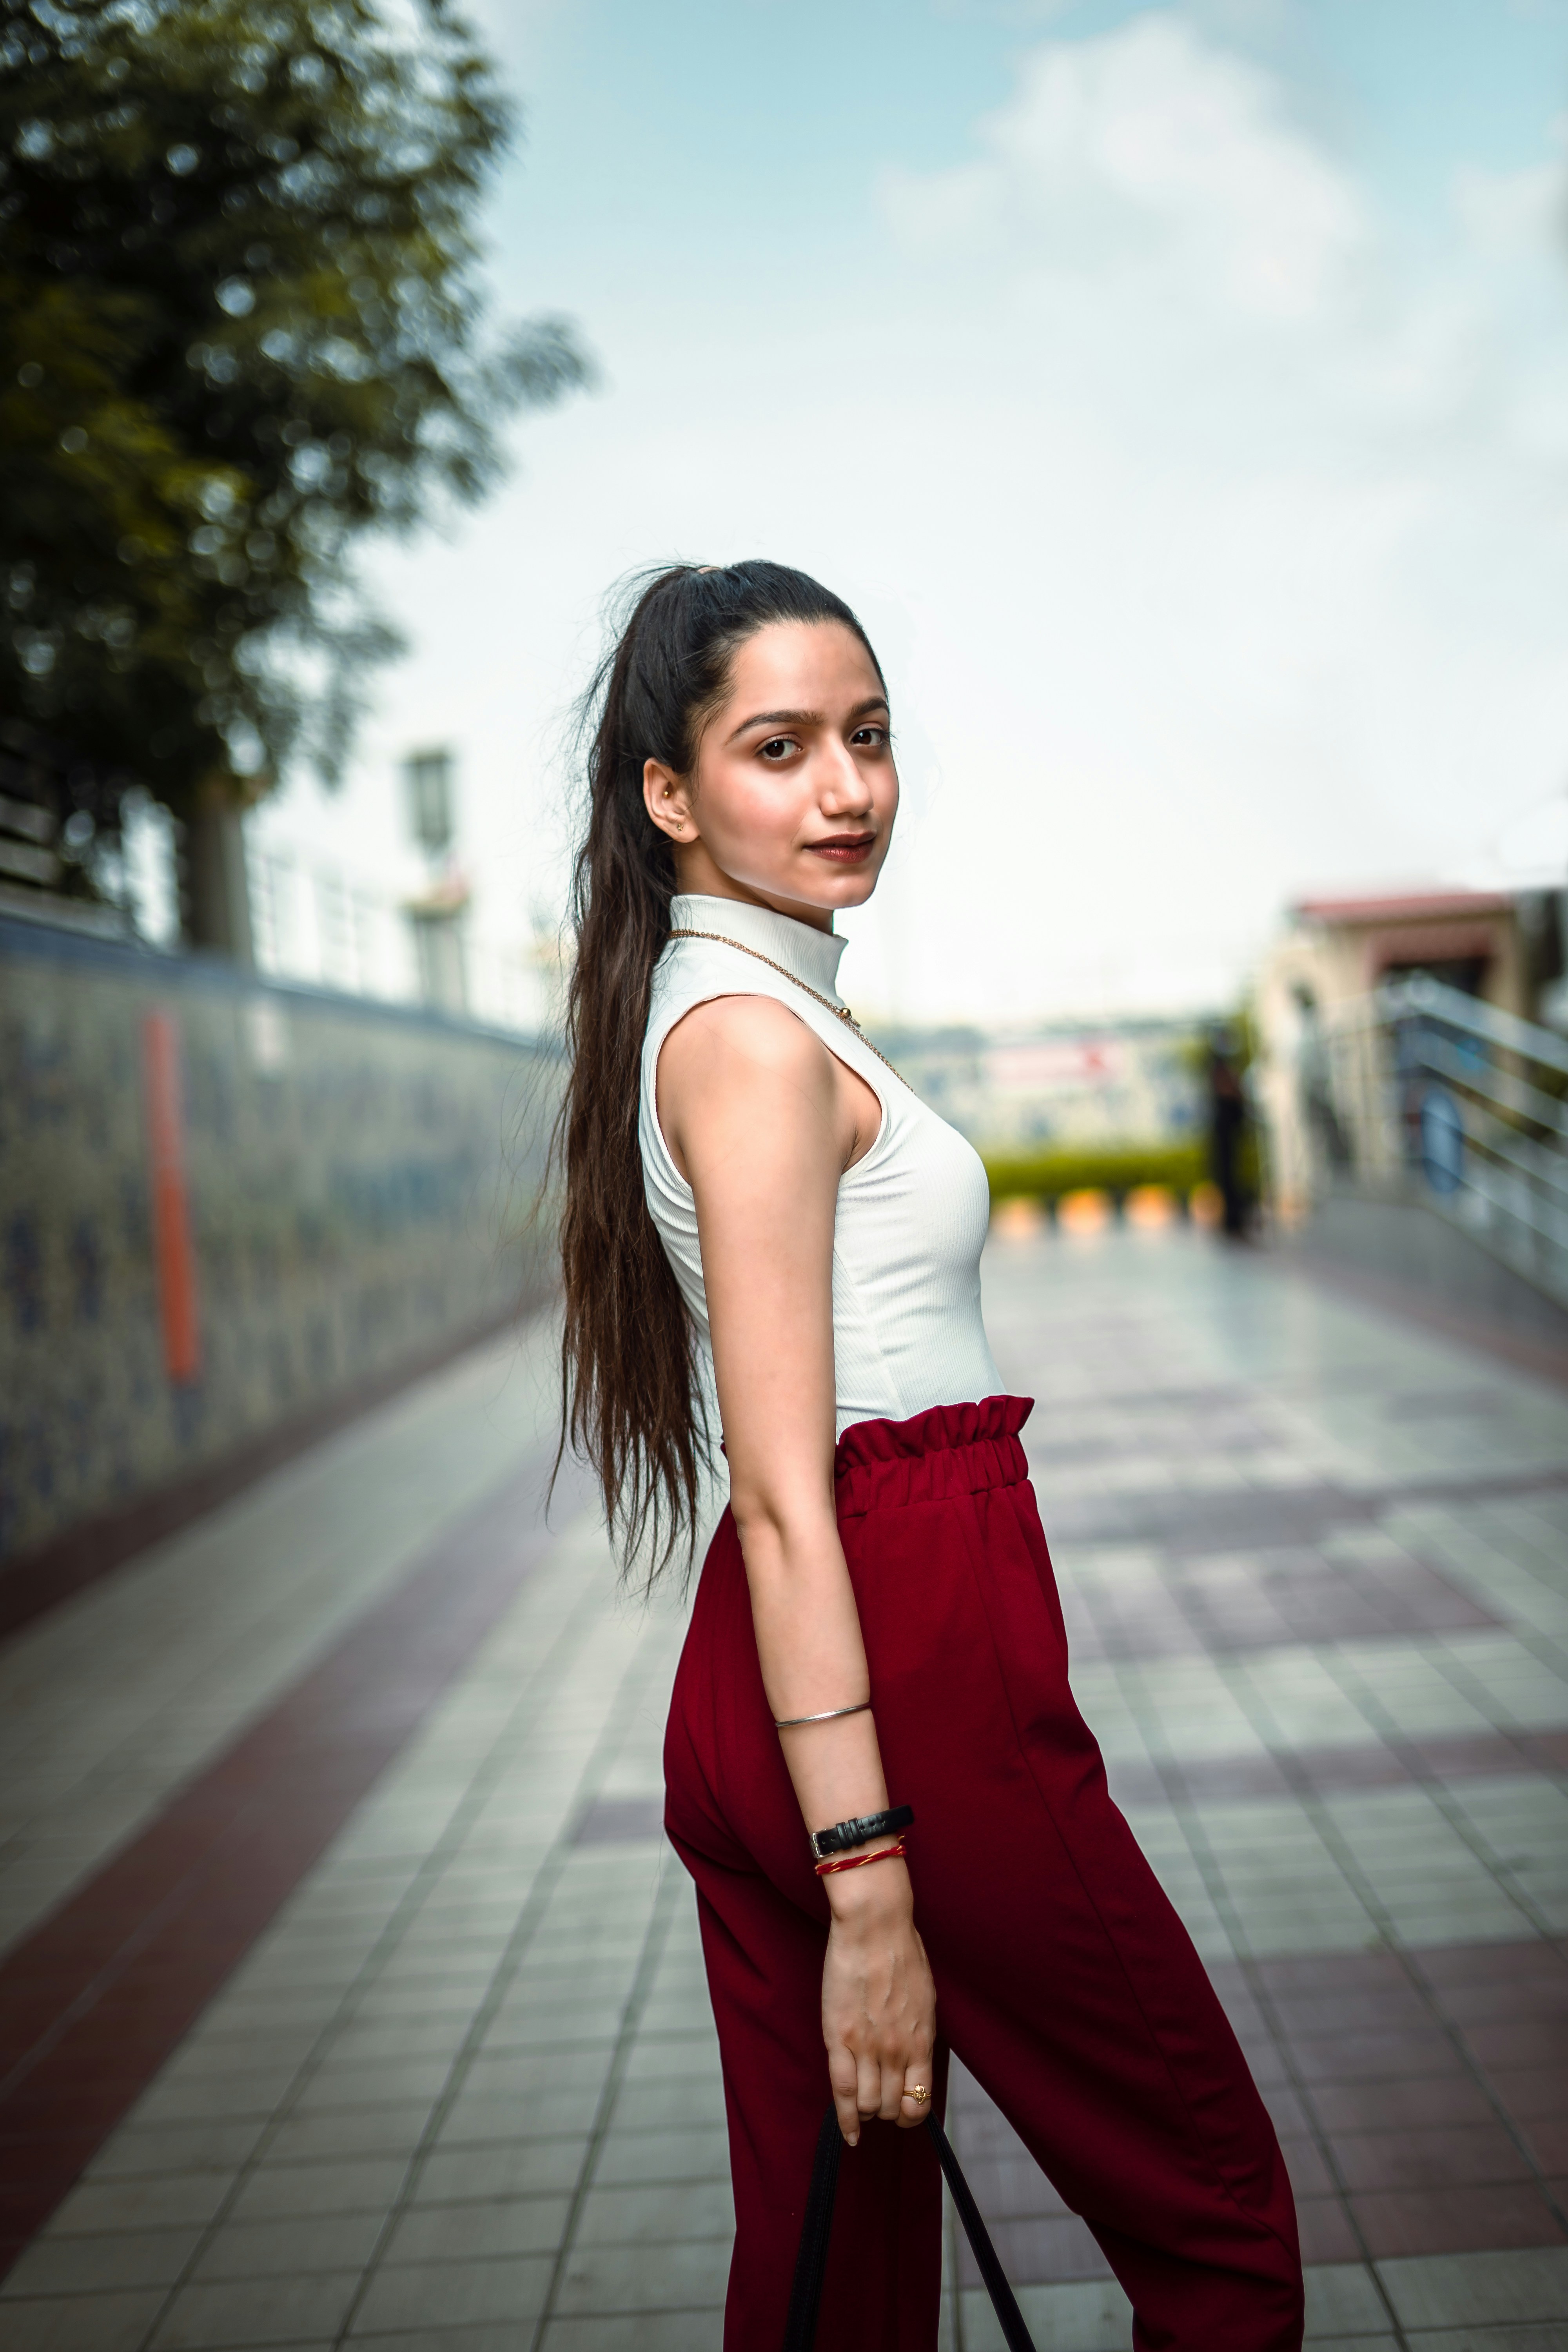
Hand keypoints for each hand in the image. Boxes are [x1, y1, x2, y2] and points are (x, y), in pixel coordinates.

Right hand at [820, 1862, 935, 2145]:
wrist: (875, 1927)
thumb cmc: (902, 1954)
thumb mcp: (925, 1999)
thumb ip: (919, 2033)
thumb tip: (914, 2057)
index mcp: (922, 2041)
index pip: (921, 2100)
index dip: (912, 2115)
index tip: (905, 2115)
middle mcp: (898, 2051)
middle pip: (892, 2106)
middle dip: (886, 2111)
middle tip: (879, 2102)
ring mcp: (868, 2047)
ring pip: (869, 2104)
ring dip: (866, 2111)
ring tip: (862, 2104)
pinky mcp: (840, 2038)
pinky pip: (843, 2091)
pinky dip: (846, 2119)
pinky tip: (850, 2134)